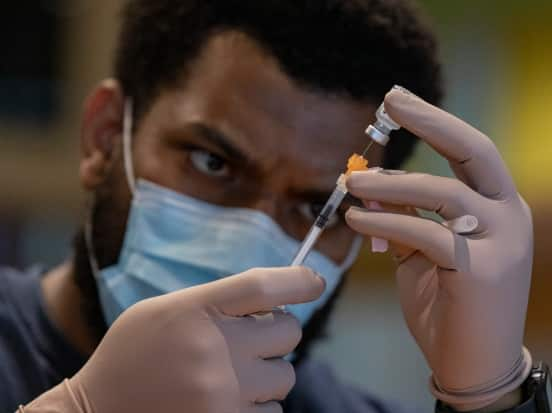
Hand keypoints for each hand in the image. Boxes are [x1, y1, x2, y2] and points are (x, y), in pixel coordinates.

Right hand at [21, 267, 324, 412]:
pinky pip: (274, 412)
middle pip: (288, 331)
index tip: (315, 282)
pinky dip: (259, 405)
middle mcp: (213, 350)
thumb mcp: (165, 311)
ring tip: (235, 375)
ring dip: (269, 373)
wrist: (96, 411)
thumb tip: (275, 303)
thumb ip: (216, 302)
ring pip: (285, 375)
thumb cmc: (134, 353)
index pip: (263, 286)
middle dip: (278, 332)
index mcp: (195, 310)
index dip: (298, 281)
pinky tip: (230, 400)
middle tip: (256, 338)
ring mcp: (221, 393)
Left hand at [345, 88, 532, 410]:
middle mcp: (509, 215)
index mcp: (499, 206)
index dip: (436, 121)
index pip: (471, 151)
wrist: (473, 364)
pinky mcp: (483, 271)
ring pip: (441, 192)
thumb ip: (403, 218)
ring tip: (350, 182)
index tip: (399, 100)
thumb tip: (366, 186)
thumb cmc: (447, 303)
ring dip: (389, 183)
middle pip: (474, 151)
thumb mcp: (421, 253)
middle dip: (431, 121)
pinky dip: (387, 222)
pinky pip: (425, 233)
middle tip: (390, 100)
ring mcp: (502, 242)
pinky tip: (357, 218)